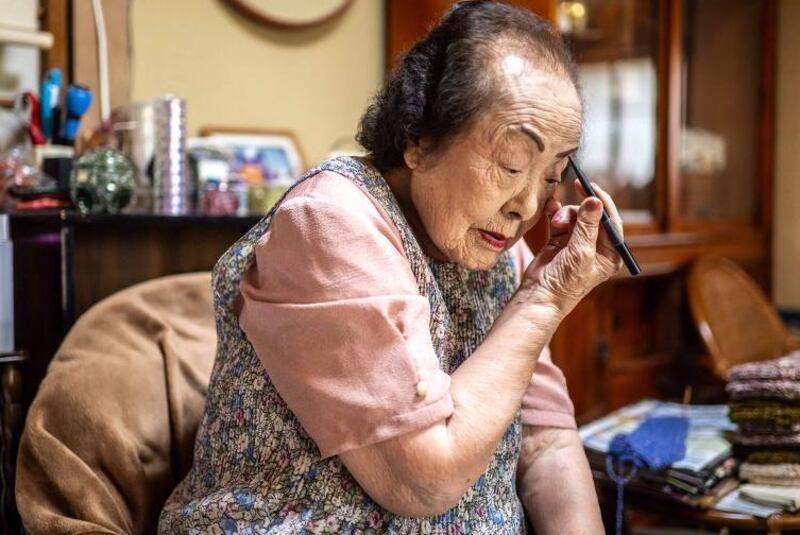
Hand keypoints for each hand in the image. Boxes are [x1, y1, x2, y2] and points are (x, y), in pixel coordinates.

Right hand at [521, 180, 623, 313]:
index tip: (592, 187)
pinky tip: (550, 207)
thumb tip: (595, 200)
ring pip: (575, 216)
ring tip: (557, 223)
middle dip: (582, 206)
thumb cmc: (566, 282)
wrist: (540, 296)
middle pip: (593, 215)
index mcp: (610, 253)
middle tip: (577, 185)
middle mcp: (596, 247)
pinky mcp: (560, 241)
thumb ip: (587, 226)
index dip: (603, 201)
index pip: (612, 221)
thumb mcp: (581, 252)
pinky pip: (561, 220)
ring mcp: (577, 243)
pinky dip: (556, 213)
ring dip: (566, 214)